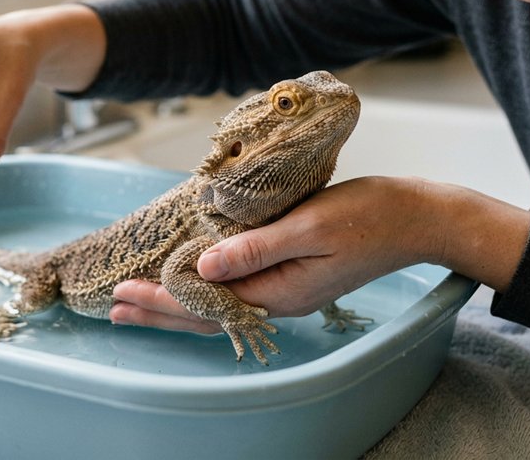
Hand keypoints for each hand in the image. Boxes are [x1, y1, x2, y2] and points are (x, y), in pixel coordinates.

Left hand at [110, 176, 529, 331]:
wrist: (415, 217)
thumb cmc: (369, 215)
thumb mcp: (309, 226)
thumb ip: (254, 249)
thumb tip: (203, 266)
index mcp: (281, 292)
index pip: (207, 305)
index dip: (162, 301)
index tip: (123, 293)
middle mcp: (279, 299)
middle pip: (207, 313)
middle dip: (159, 309)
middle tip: (114, 307)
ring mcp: (286, 290)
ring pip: (219, 304)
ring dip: (177, 302)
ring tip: (139, 303)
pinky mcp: (292, 274)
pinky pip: (237, 290)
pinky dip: (205, 288)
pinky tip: (190, 281)